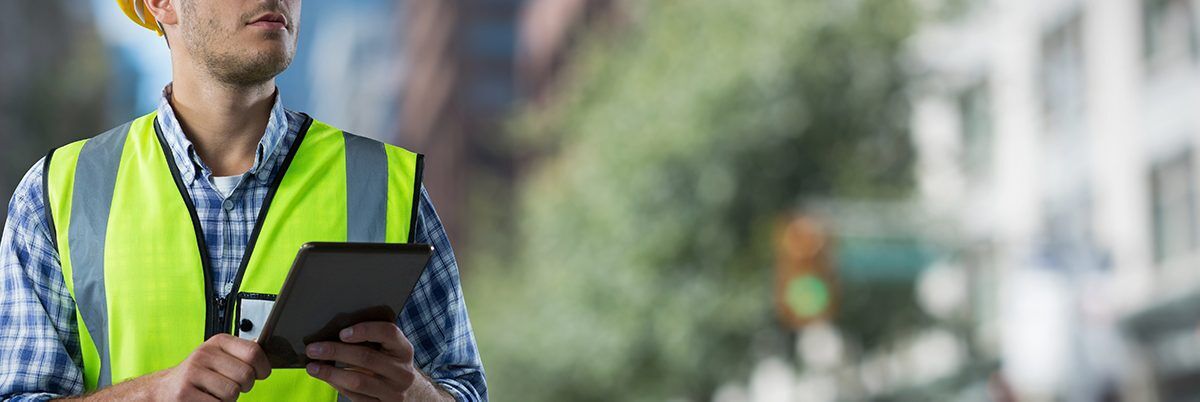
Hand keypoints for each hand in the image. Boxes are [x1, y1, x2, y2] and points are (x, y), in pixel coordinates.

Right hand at [153, 333, 271, 400]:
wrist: (165, 388)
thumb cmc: (199, 373)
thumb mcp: (219, 356)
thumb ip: (242, 353)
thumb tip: (270, 349)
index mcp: (218, 342)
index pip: (253, 351)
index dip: (263, 367)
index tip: (261, 374)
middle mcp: (204, 354)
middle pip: (246, 375)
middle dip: (245, 387)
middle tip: (233, 386)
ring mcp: (192, 373)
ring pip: (232, 393)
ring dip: (229, 399)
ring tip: (217, 393)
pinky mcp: (184, 393)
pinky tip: (206, 399)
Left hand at [304, 322, 422, 400]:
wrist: (412, 395)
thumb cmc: (392, 366)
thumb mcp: (391, 352)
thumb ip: (372, 342)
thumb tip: (333, 335)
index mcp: (404, 350)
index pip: (388, 333)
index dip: (365, 330)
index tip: (342, 332)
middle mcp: (402, 372)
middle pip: (367, 358)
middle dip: (336, 352)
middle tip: (313, 349)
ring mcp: (394, 392)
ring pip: (358, 381)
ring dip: (330, 373)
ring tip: (313, 367)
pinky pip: (356, 397)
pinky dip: (337, 386)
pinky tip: (327, 378)